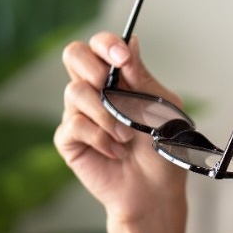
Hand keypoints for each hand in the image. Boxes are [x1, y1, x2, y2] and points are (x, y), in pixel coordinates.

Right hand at [56, 32, 187, 232]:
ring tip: (126, 136)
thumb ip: (142, 78)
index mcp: (119, 77)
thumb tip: (131, 42)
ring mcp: (79, 114)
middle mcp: (95, 90)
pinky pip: (74, 125)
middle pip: (74, 54)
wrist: (155, 191)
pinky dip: (100, 138)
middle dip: (92, 68)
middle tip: (110, 88)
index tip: (122, 59)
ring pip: (75, 92)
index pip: (100, 45)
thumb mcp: (162, 108)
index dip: (107, 44)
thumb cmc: (163, 149)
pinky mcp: (69, 139)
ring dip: (106, 114)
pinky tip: (115, 151)